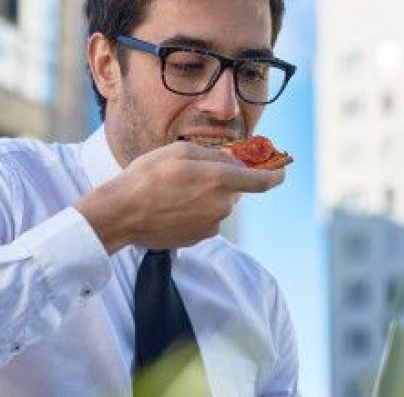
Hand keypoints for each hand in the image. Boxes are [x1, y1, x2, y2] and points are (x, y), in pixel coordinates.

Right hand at [74, 141, 284, 252]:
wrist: (122, 213)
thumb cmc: (148, 176)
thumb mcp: (181, 152)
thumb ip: (215, 155)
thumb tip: (235, 161)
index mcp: (220, 179)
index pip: (264, 180)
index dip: (276, 174)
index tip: (280, 170)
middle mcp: (222, 205)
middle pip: (235, 191)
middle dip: (222, 182)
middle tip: (194, 175)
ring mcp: (211, 225)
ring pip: (219, 206)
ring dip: (206, 197)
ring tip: (175, 192)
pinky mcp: (199, 238)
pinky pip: (206, 221)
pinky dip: (195, 213)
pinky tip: (172, 208)